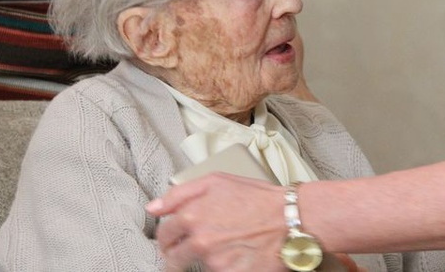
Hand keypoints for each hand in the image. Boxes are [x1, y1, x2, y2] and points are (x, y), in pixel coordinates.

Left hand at [147, 172, 288, 271]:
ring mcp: (215, 262)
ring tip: (223, 249)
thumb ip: (179, 193)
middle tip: (186, 254)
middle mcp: (200, 240)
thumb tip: (153, 207)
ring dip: (205, 261)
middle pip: (173, 258)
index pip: (164, 234)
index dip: (166, 238)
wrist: (291, 219)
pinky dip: (224, 267)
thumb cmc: (258, 197)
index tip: (170, 242)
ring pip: (197, 267)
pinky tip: (235, 257)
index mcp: (192, 215)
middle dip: (176, 257)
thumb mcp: (217, 181)